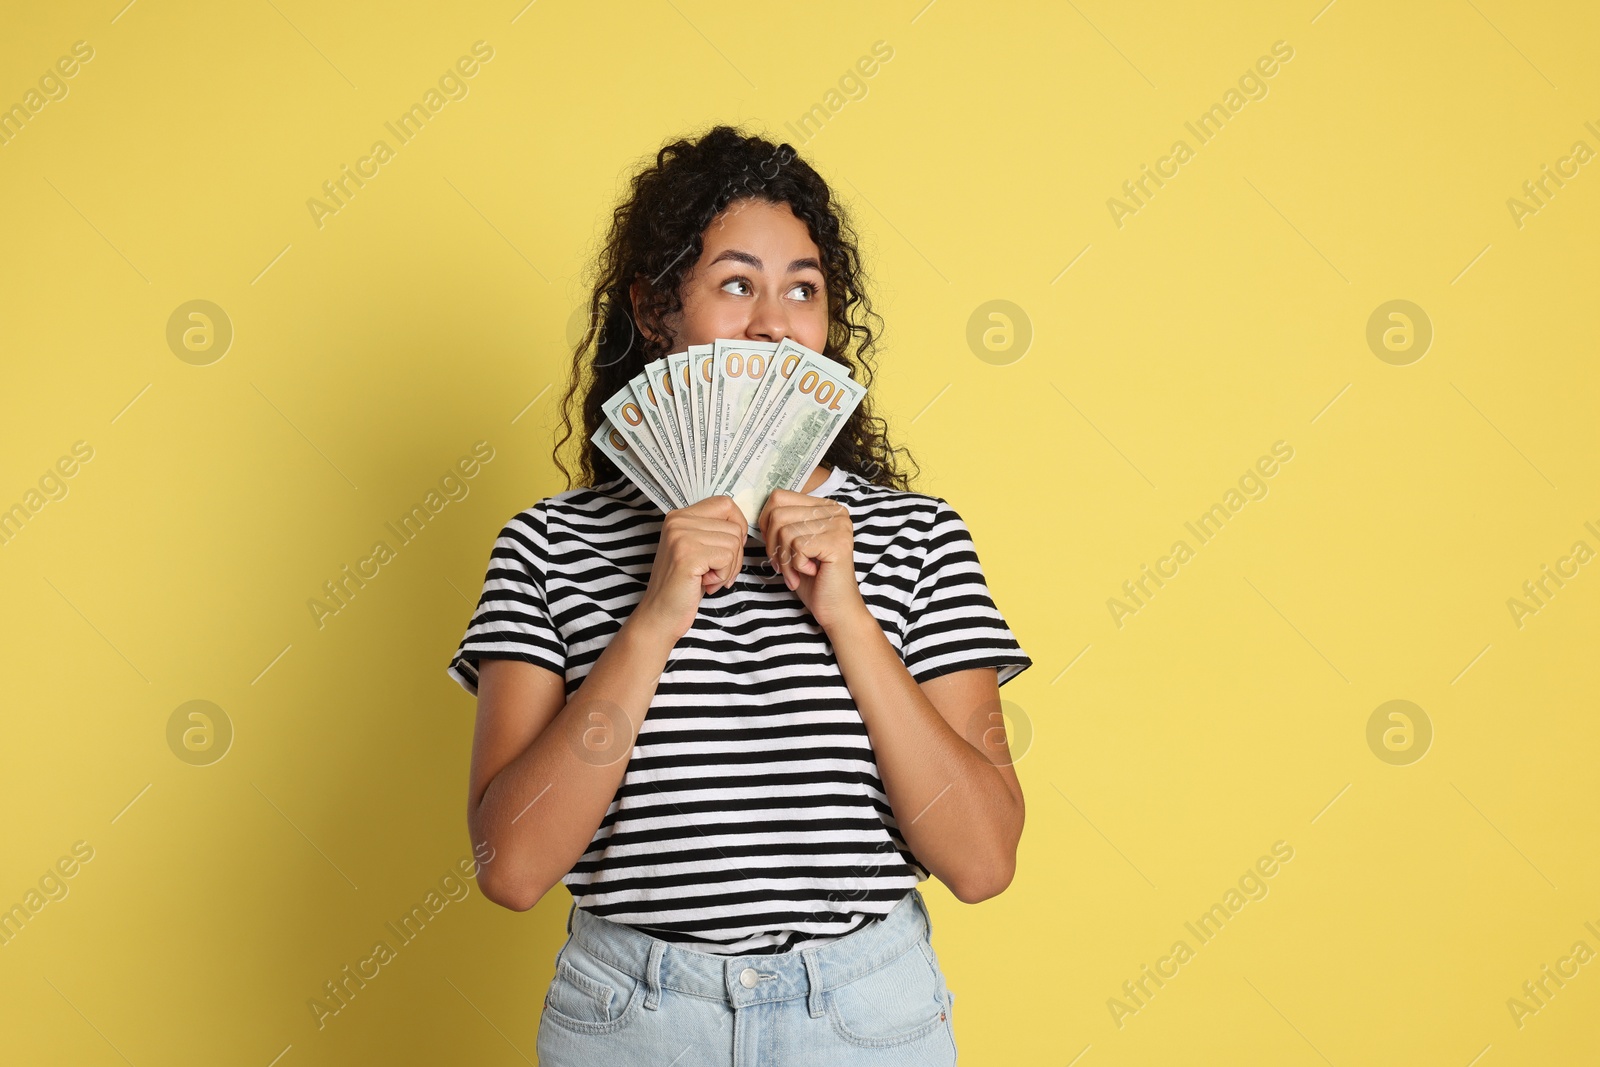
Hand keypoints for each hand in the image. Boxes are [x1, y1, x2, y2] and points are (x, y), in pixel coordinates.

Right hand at [632, 495, 747, 641]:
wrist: (660, 615)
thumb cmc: (683, 586)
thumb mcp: (697, 549)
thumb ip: (713, 531)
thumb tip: (742, 526)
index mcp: (679, 516)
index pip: (725, 504)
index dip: (737, 527)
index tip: (728, 550)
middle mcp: (678, 521)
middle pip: (734, 527)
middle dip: (734, 555)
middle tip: (715, 573)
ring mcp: (681, 536)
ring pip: (734, 543)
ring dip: (728, 568)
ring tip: (708, 579)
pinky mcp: (688, 554)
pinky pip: (728, 558)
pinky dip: (723, 576)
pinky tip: (705, 584)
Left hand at [757, 488, 864, 631]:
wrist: (836, 610)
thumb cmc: (814, 580)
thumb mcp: (793, 545)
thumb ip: (782, 524)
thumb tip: (759, 514)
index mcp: (824, 507)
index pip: (779, 498)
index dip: (767, 525)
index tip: (777, 548)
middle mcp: (835, 511)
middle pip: (777, 514)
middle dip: (773, 545)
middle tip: (785, 565)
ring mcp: (838, 525)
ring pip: (784, 531)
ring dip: (784, 559)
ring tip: (798, 572)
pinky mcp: (837, 542)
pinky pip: (797, 546)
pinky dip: (795, 565)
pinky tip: (810, 573)